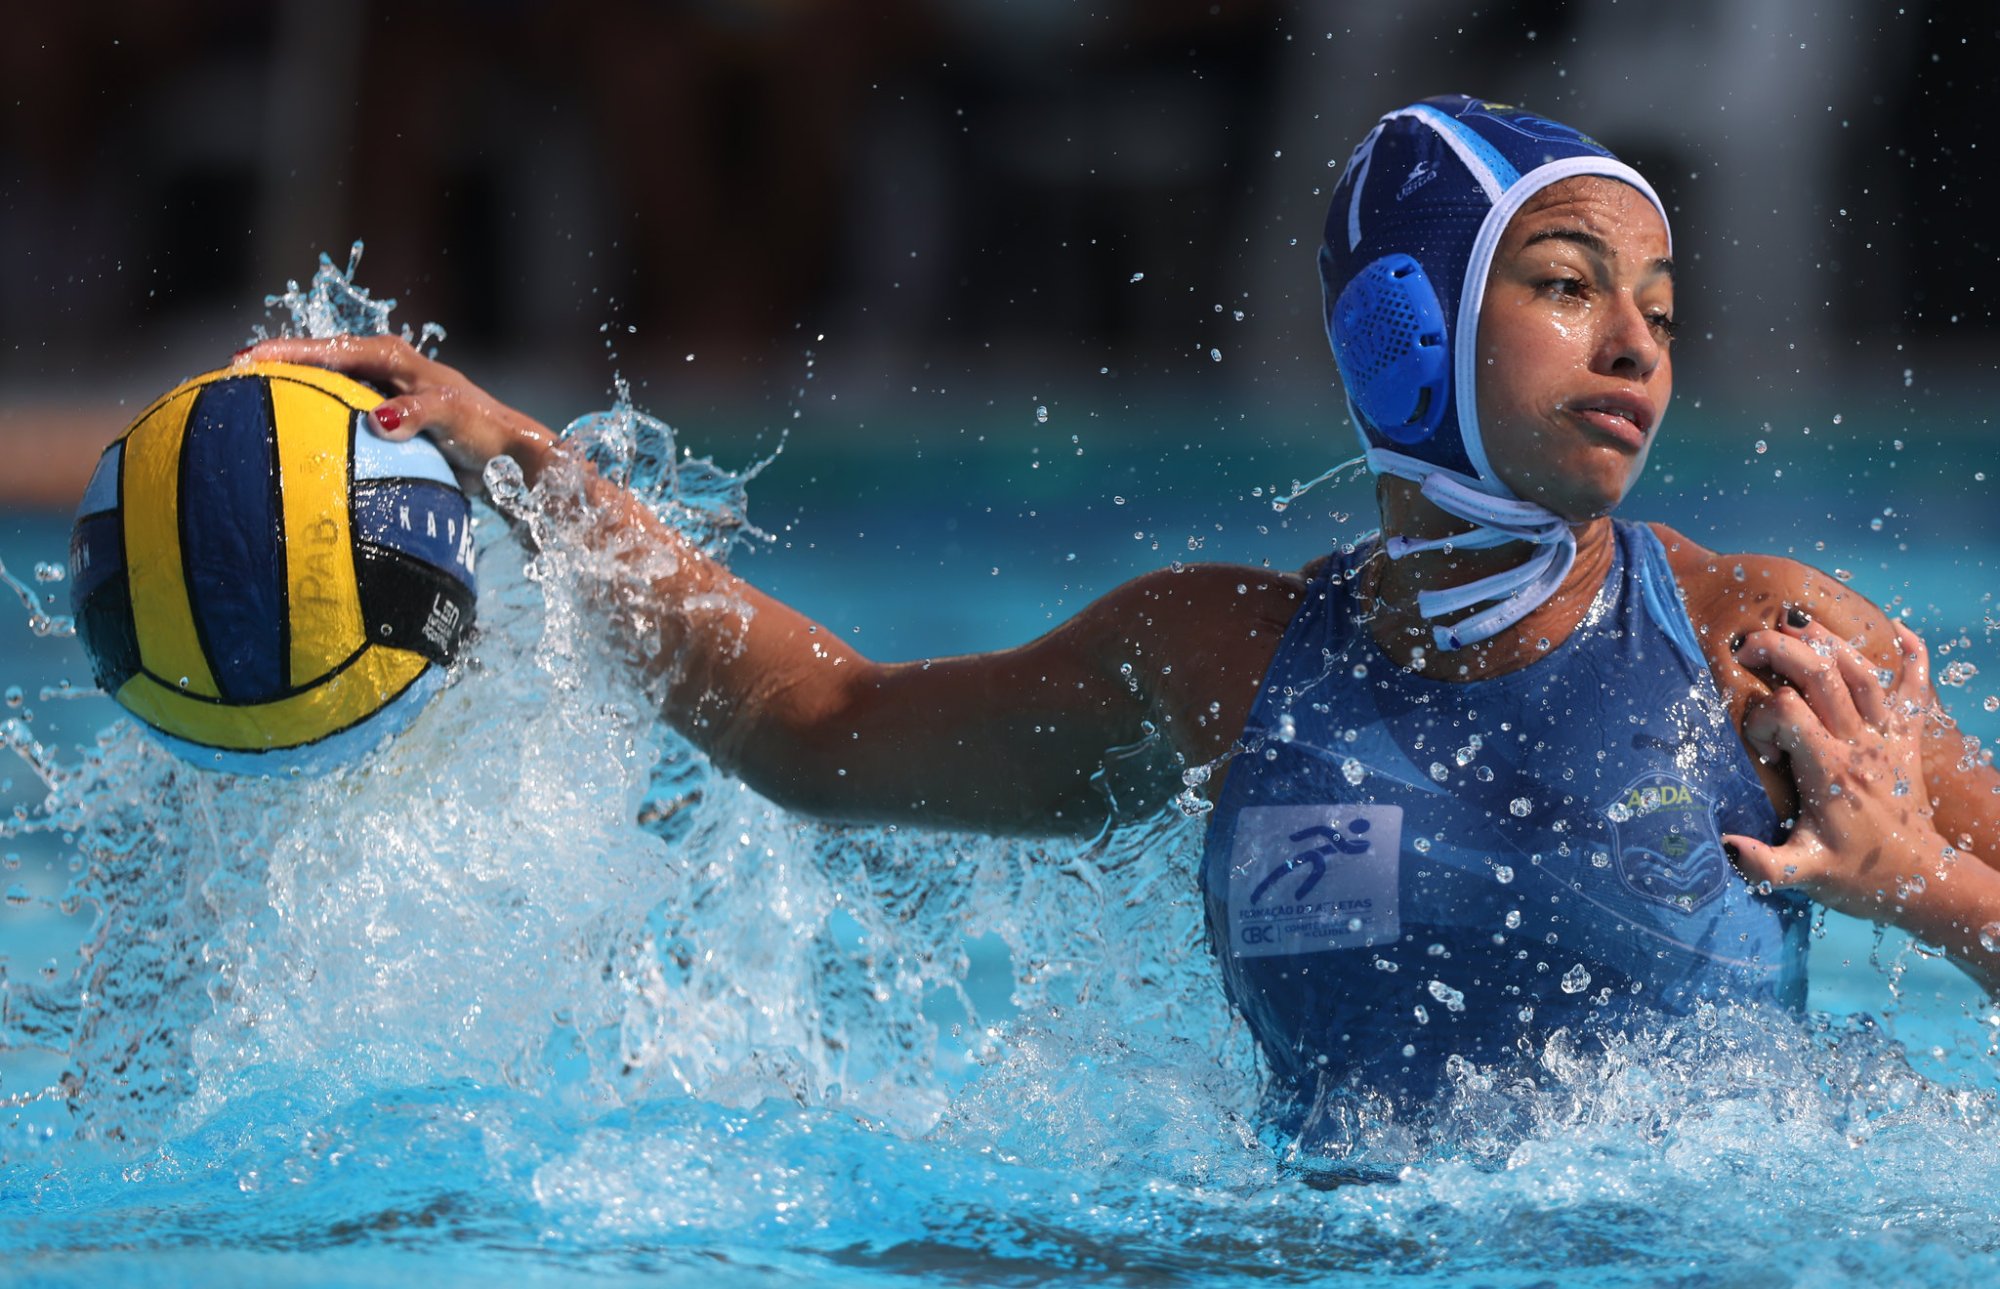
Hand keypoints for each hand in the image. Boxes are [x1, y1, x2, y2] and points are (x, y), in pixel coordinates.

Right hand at [235, 336, 559, 486]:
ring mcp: (383, 394)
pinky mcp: (387, 420)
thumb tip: (379, 420)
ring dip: (291, 394)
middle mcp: (384, 369)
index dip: (283, 353)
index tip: (241, 362)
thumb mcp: (452, 418)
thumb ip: (419, 414)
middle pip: (318, 361)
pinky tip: (293, 448)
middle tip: (226, 379)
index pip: (326, 348)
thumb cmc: (485, 432)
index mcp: (391, 357)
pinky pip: (340, 415)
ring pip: (326, 387)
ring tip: (247, 408)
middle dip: (274, 366)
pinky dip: (315, 423)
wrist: (511, 455)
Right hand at [1725, 615, 1944, 918]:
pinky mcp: (1908, 738)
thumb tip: (1723, 844)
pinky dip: (1912, 655)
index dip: (1760, 717)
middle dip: (1779, 649)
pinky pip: (1915, 688)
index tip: (1759, 747)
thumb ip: (1763, 864)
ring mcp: (1888, 737)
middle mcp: (1860, 743)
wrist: (1921, 882)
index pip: (1786, 712)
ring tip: (1795, 630)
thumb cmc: (1856, 877)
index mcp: (1830, 770)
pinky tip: (1900, 632)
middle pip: (1820, 672)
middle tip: (1748, 648)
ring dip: (1826, 641)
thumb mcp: (1804, 875)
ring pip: (1860, 669)